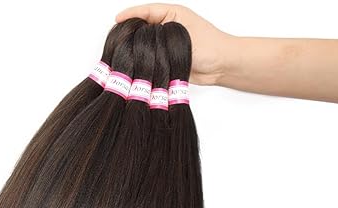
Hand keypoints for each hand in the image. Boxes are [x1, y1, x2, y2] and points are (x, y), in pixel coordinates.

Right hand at [115, 4, 235, 84]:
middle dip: (130, 32)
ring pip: (145, 45)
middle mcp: (168, 28)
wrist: (221, 66)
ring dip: (136, 50)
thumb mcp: (182, 35)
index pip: (147, 11)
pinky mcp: (167, 60)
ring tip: (122, 53)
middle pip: (143, 27)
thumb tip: (141, 42)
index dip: (131, 15)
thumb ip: (161, 37)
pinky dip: (143, 62)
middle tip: (116, 39)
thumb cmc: (209, 46)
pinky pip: (151, 60)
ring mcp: (167, 45)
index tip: (118, 20)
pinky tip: (134, 65)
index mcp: (173, 15)